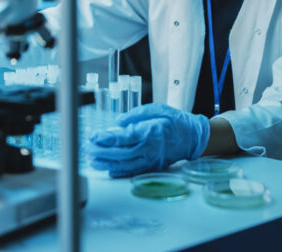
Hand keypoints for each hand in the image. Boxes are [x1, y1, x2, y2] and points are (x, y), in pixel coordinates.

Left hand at [84, 103, 209, 177]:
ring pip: (125, 165)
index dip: (106, 138)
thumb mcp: (156, 109)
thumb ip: (136, 115)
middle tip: (87, 148)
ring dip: (106, 164)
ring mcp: (150, 160)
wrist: (193, 138)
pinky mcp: (152, 167)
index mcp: (149, 132)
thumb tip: (118, 122)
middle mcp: (149, 149)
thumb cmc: (175, 121)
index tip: (94, 136)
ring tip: (92, 160)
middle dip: (101, 152)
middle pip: (120, 154)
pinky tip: (108, 170)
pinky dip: (119, 172)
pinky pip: (133, 171)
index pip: (123, 137)